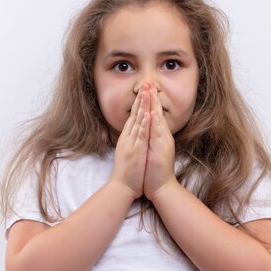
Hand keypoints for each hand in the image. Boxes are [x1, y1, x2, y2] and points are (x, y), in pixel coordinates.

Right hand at [109, 84, 150, 199]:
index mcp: (128, 137)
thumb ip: (132, 141)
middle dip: (141, 98)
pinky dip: (144, 123)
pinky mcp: (135, 150)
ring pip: (138, 120)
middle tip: (146, 83)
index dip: (139, 102)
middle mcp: (128, 137)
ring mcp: (131, 143)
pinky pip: (140, 135)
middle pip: (135, 114)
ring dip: (143, 105)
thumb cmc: (128, 172)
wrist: (122, 187)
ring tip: (147, 92)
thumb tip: (134, 133)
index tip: (144, 90)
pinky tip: (148, 113)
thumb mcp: (129, 152)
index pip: (134, 115)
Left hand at [143, 85, 176, 200]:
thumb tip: (148, 130)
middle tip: (149, 82)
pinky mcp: (160, 149)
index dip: (151, 102)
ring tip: (150, 90)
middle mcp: (162, 136)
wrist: (162, 187)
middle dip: (153, 97)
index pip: (155, 115)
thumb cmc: (156, 171)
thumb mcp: (153, 151)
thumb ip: (152, 139)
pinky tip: (152, 112)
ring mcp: (162, 142)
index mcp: (159, 136)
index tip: (147, 89)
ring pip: (158, 119)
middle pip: (158, 113)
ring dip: (154, 104)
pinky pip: (157, 133)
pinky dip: (154, 122)